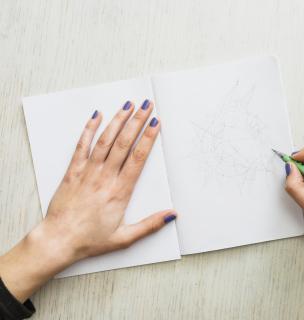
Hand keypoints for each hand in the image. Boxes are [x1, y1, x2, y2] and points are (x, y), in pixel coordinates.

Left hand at [0, 100, 175, 301]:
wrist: (58, 241)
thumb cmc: (90, 240)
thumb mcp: (125, 238)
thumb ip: (150, 225)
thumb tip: (172, 215)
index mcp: (120, 192)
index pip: (138, 158)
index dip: (148, 138)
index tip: (156, 123)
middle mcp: (105, 178)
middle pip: (124, 143)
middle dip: (137, 122)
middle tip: (147, 106)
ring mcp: (87, 172)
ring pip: (105, 141)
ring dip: (118, 121)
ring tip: (128, 105)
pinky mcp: (72, 172)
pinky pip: (81, 146)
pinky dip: (89, 129)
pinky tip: (97, 116)